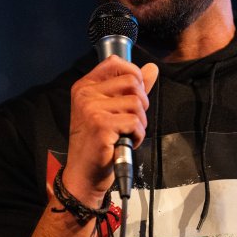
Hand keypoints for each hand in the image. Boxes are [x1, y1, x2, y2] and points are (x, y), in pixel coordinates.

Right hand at [63, 56, 158, 206]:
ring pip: (136, 103)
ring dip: (140, 122)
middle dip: (141, 102)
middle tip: (131, 120)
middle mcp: (86, 94)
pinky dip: (138, 135)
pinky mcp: (101, 125)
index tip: (135, 92)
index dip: (134, 74)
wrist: (84, 173)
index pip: (115, 62)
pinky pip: (135, 122)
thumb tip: (152, 69)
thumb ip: (131, 88)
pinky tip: (127, 141)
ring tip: (127, 133)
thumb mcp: (112, 110)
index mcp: (85, 86)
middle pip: (132, 81)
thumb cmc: (98, 143)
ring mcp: (92, 109)